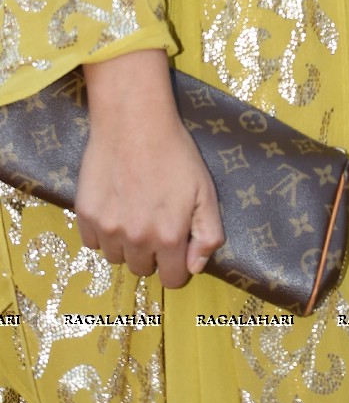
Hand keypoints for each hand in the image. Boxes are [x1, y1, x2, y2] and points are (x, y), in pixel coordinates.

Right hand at [77, 52, 224, 288]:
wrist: (134, 122)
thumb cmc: (175, 153)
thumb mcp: (206, 191)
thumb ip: (208, 234)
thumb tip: (195, 267)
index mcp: (169, 237)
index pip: (172, 280)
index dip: (177, 264)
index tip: (176, 243)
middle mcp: (137, 240)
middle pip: (143, 269)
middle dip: (152, 252)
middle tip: (155, 218)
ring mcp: (108, 230)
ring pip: (117, 257)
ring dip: (126, 243)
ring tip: (134, 209)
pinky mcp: (86, 217)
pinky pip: (94, 242)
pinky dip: (104, 232)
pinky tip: (115, 205)